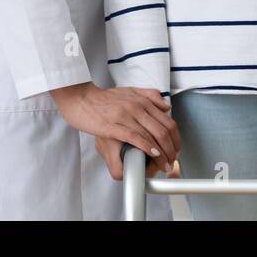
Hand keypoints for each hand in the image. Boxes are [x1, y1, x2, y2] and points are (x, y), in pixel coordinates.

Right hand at [50, 82, 178, 177]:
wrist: (80, 99)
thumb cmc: (103, 99)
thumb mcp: (129, 91)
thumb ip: (149, 96)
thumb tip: (166, 106)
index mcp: (142, 100)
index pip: (167, 121)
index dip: (175, 138)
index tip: (175, 149)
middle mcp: (137, 106)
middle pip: (163, 130)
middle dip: (171, 149)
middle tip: (172, 160)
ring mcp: (125, 116)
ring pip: (152, 136)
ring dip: (162, 154)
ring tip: (164, 164)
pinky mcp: (113, 126)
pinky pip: (135, 137)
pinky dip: (147, 147)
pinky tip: (153, 154)